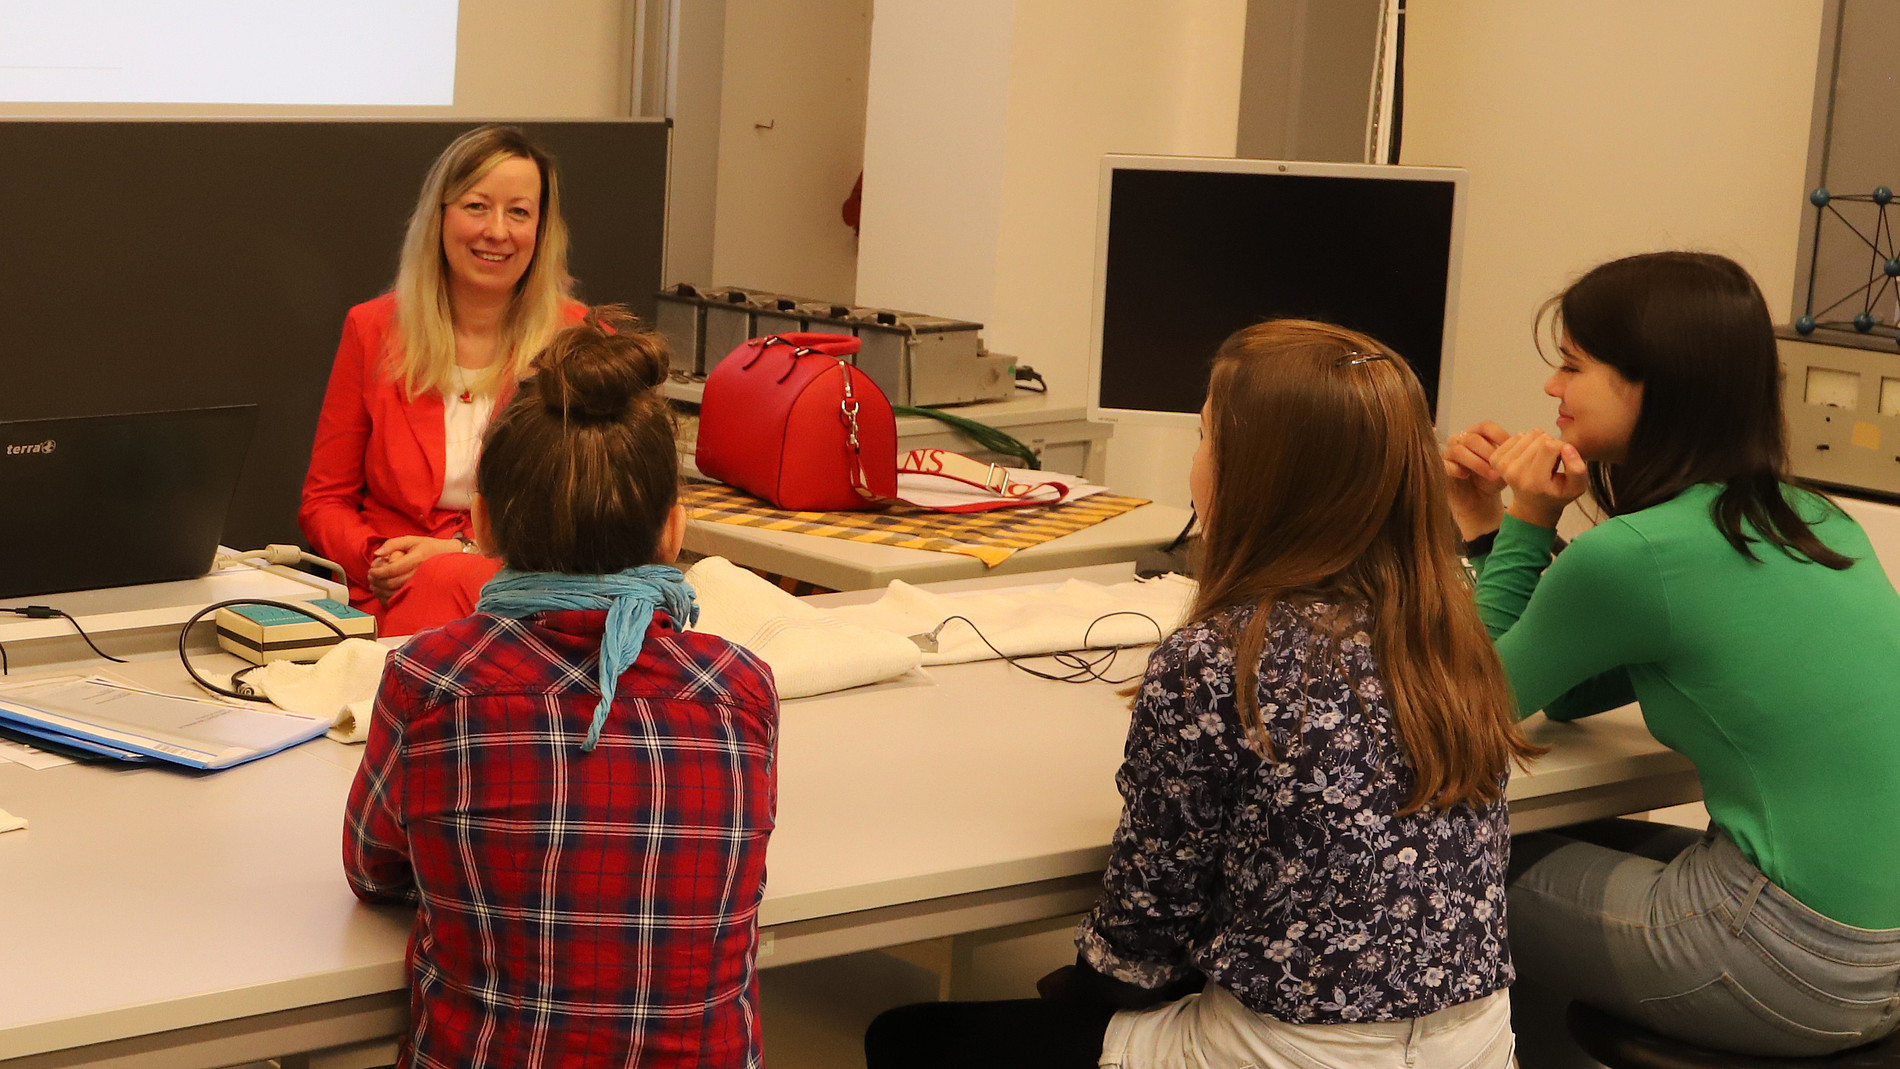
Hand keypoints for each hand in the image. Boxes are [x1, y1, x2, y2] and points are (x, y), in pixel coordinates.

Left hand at [367, 536, 460, 602]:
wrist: (452, 557)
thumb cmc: (430, 548)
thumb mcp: (412, 540)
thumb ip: (393, 544)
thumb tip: (377, 553)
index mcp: (416, 559)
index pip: (392, 569)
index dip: (378, 572)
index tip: (371, 571)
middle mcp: (420, 573)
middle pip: (391, 583)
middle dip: (377, 581)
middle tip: (371, 578)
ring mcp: (422, 585)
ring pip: (395, 593)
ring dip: (381, 591)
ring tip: (375, 585)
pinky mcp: (421, 593)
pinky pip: (402, 600)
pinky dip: (389, 598)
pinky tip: (384, 593)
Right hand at [1442, 421, 1510, 539]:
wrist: (1478, 501)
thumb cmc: (1491, 481)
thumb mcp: (1506, 467)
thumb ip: (1514, 455)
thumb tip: (1531, 444)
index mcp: (1477, 435)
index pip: (1486, 426)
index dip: (1500, 436)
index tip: (1513, 451)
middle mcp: (1461, 440)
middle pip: (1472, 438)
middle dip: (1489, 453)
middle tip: (1502, 467)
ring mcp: (1448, 453)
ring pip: (1458, 450)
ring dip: (1477, 462)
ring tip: (1491, 475)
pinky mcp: (1440, 468)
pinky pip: (1445, 464)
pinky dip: (1457, 469)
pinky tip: (1467, 476)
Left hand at [1491, 430, 1586, 529]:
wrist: (1532, 504)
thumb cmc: (1557, 494)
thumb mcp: (1576, 487)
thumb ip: (1577, 469)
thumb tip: (1566, 447)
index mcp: (1535, 482)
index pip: (1551, 446)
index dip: (1563, 446)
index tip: (1564, 459)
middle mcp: (1515, 474)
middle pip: (1539, 438)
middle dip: (1551, 445)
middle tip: (1551, 462)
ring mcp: (1503, 466)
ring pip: (1528, 434)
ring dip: (1539, 443)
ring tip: (1541, 460)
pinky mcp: (1496, 459)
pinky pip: (1517, 435)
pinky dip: (1527, 442)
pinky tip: (1530, 456)